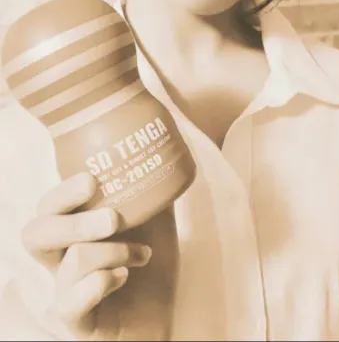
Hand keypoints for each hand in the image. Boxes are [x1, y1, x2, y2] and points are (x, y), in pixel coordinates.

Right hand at [21, 172, 178, 340]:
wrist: (164, 312)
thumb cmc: (152, 264)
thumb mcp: (155, 220)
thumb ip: (152, 190)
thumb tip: (162, 153)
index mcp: (74, 230)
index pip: (48, 206)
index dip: (63, 192)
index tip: (92, 180)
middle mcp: (61, 259)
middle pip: (36, 232)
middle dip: (76, 221)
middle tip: (114, 218)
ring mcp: (66, 291)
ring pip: (71, 260)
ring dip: (114, 251)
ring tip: (142, 253)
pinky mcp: (77, 322)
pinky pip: (71, 302)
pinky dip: (103, 282)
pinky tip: (125, 277)